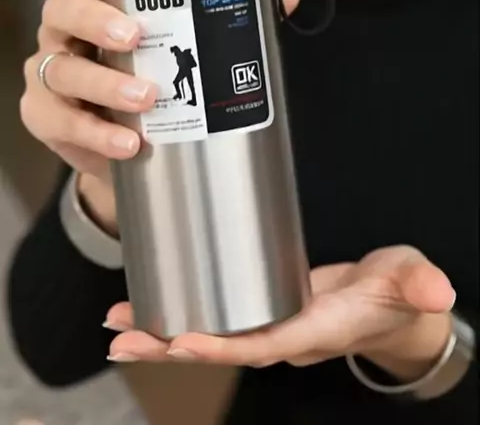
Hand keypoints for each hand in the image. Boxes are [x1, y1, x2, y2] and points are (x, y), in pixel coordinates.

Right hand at [20, 0, 303, 232]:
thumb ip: (237, 11)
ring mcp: (52, 74)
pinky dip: (98, 134)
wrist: (131, 138)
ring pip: (63, 69)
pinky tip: (130, 142)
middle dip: (94, 19)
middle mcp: (65, 31)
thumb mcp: (192, 38)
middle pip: (60, 10)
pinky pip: (64, 123)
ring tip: (146, 96)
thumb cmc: (155, 70)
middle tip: (134, 34)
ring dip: (105, 83)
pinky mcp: (49, 118)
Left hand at [105, 246, 454, 381]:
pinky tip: (153, 302)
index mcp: (317, 330)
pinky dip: (184, 311)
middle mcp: (287, 334)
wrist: (392, 305)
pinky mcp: (264, 305)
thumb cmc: (399, 293)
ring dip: (164, 332)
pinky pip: (218, 315)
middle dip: (171, 347)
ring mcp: (272, 322)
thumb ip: (419, 283)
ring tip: (119, 326)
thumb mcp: (412, 280)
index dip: (225, 346)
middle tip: (123, 340)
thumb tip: (436, 290)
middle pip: (222, 347)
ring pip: (212, 334)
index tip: (184, 341)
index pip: (265, 344)